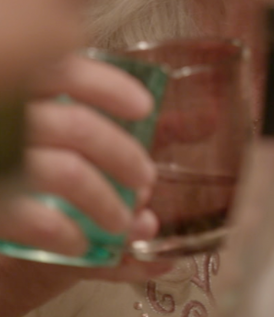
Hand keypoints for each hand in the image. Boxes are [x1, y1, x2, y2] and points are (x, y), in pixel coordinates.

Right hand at [0, 54, 172, 316]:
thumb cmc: (53, 154)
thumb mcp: (86, 129)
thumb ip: (139, 123)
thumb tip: (210, 119)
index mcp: (34, 88)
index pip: (69, 71)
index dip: (109, 87)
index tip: (144, 108)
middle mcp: (13, 116)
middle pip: (78, 127)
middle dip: (123, 156)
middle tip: (147, 181)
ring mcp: (2, 160)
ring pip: (63, 172)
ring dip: (105, 201)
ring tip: (126, 223)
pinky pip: (26, 217)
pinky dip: (62, 233)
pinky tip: (83, 245)